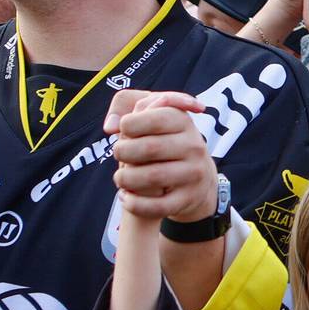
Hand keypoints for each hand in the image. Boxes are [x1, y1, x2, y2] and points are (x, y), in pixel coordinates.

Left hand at [105, 90, 219, 224]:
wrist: (197, 177)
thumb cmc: (163, 140)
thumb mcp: (151, 113)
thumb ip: (126, 103)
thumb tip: (111, 126)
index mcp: (184, 121)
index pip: (152, 118)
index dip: (129, 125)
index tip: (125, 130)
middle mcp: (194, 146)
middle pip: (147, 148)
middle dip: (122, 152)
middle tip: (119, 155)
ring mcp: (194, 173)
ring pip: (150, 178)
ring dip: (124, 179)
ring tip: (120, 177)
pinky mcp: (188, 199)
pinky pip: (156, 206)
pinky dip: (133, 204)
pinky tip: (126, 197)